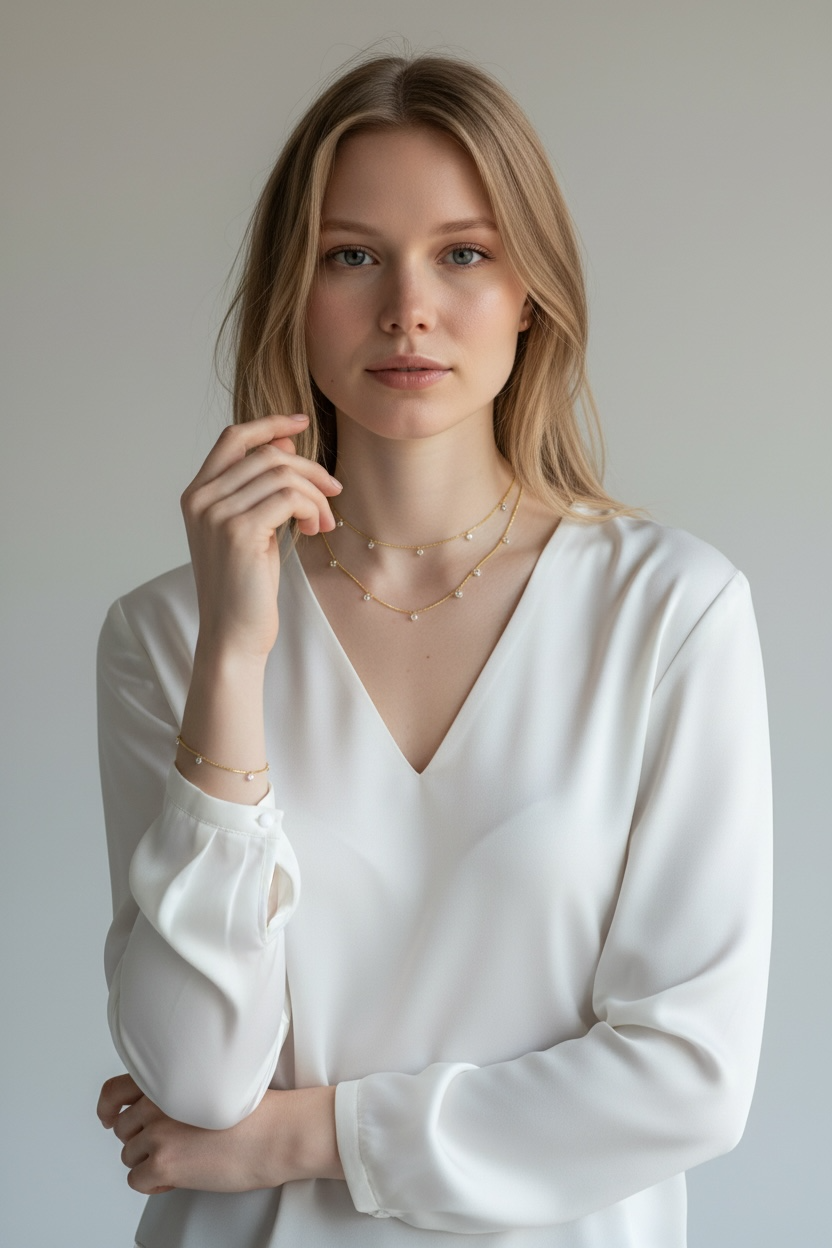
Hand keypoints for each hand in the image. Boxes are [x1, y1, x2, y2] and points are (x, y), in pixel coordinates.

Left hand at [97, 1074, 343, 1194]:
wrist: (276, 1132)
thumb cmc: (258, 1110)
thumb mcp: (214, 1083)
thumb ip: (182, 1089)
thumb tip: (162, 1109)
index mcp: (169, 1077)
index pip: (115, 1089)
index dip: (108, 1107)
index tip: (110, 1116)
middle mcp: (157, 1101)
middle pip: (123, 1128)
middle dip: (140, 1139)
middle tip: (164, 1146)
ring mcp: (157, 1132)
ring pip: (130, 1155)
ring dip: (149, 1161)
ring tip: (180, 1161)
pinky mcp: (162, 1163)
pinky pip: (137, 1180)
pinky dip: (154, 1184)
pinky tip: (177, 1178)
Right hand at [181, 414, 341, 659]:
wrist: (233, 635)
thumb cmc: (246, 585)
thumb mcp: (254, 527)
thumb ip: (262, 487)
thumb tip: (287, 441)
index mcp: (197, 494)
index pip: (233, 437)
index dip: (270, 423)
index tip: (302, 422)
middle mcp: (201, 499)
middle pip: (267, 454)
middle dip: (309, 470)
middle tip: (333, 493)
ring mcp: (217, 514)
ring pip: (282, 474)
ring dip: (315, 494)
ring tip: (323, 522)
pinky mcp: (240, 531)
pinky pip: (289, 497)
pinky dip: (311, 508)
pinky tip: (315, 529)